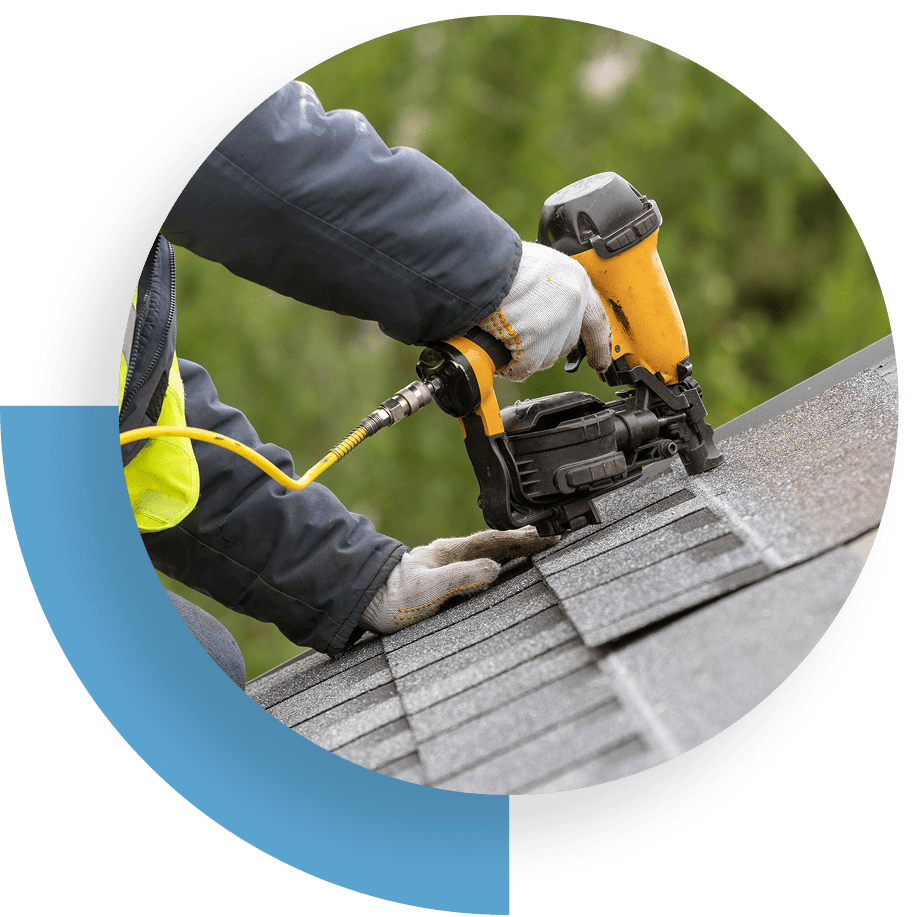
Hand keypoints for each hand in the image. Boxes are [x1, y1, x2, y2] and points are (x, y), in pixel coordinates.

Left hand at [358, 526, 558, 634]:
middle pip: (496, 543)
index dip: (525, 540)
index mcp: (451, 552)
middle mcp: (450, 554)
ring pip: (487, 552)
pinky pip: (478, 565)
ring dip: (513, 550)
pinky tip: (502, 569)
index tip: (549, 537)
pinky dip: (497, 562)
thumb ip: (461, 578)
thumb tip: (494, 569)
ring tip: (535, 549)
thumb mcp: (429, 589)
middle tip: (552, 537)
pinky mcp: (442, 579)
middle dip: (525, 540)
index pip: (496, 541)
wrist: (362, 602)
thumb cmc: (392, 599)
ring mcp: (446, 565)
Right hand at [478, 241, 613, 381]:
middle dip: (542, 345)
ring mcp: (555, 328)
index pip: (596, 320)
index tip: (602, 360)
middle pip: (564, 343)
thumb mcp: (539, 266)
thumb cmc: (503, 261)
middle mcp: (572, 305)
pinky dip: (509, 364)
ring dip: (522, 353)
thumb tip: (542, 309)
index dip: (599, 343)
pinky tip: (497, 346)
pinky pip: (523, 368)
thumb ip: (549, 289)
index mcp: (576, 281)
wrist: (485, 266)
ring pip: (544, 357)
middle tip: (519, 335)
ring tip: (501, 330)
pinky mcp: (535, 347)